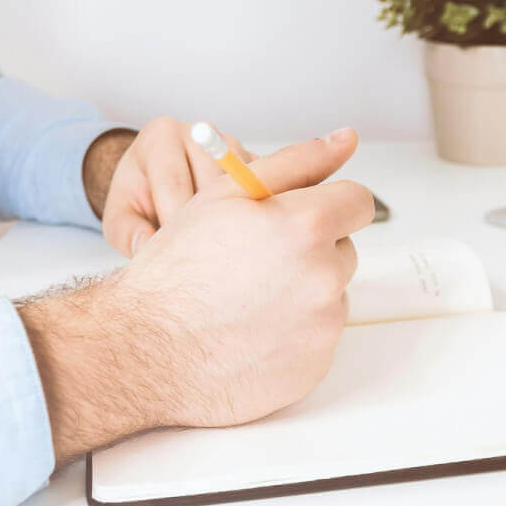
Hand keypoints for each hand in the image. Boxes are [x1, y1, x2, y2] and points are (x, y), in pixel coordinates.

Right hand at [20, 129, 373, 462]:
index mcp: (307, 226)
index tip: (304, 218)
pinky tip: (252, 333)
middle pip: (344, 251)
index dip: (328, 206)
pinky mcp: (315, 367)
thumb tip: (346, 139)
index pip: (357, 202)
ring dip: (304, 293)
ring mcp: (322, 327)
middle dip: (311, 252)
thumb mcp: (226, 195)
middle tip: (257, 263)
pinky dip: (294, 334)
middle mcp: (324, 277)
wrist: (148, 350)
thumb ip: (295, 162)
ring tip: (249, 301)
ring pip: (331, 296)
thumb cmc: (177, 270)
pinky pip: (319, 338)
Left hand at [84, 118, 254, 257]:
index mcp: (161, 136)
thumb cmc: (139, 200)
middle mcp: (200, 132)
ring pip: (242, 189)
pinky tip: (240, 238)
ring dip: (233, 223)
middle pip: (212, 185)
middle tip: (200, 258)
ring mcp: (232, 146)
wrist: (160, 183)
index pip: (173, 181)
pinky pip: (264, 192)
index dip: (175, 222)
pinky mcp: (256, 163)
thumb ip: (127, 232)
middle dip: (206, 225)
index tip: (175, 254)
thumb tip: (145, 246)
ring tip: (220, 249)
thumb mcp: (120, 217)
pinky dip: (254, 217)